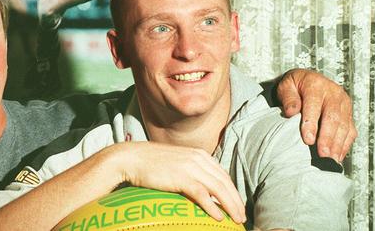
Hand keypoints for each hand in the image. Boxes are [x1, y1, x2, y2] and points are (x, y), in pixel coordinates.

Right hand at [114, 142, 245, 223]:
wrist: (132, 158)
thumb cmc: (151, 163)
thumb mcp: (176, 163)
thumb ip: (190, 171)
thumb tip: (200, 187)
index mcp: (199, 155)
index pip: (223, 174)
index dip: (233, 191)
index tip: (238, 205)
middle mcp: (198, 159)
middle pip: (225, 182)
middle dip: (236, 201)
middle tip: (242, 216)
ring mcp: (190, 167)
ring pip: (218, 189)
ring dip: (230, 206)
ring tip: (236, 219)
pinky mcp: (181, 177)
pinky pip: (202, 194)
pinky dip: (212, 207)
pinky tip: (218, 217)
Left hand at [276, 69, 356, 160]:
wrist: (307, 80)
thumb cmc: (295, 86)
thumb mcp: (286, 87)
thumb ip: (288, 98)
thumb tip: (290, 112)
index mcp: (316, 85)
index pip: (314, 105)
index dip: (312, 124)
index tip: (308, 140)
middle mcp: (333, 93)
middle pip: (333, 117)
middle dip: (327, 138)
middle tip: (322, 154)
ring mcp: (343, 104)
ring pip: (344, 125)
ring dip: (338, 144)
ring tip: (330, 158)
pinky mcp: (348, 113)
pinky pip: (351, 130)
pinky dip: (345, 144)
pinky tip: (338, 155)